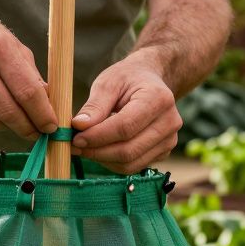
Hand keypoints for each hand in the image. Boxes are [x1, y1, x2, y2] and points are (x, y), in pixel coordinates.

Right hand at [0, 6, 56, 138]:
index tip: (51, 127)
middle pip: (8, 111)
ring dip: (5, 126)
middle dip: (28, 128)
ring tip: (10, 117)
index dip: (43, 114)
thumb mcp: (10, 44)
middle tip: (36, 133)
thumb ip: (30, 74)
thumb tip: (49, 107)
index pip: (27, 91)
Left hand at [70, 54, 181, 174]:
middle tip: (74, 146)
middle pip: (128, 150)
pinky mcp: (163, 152)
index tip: (75, 138)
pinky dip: (112, 162)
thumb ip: (94, 106)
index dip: (98, 136)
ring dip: (102, 159)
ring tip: (85, 147)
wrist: (150, 81)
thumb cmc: (128, 79)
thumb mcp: (109, 83)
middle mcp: (169, 122)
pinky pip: (134, 166)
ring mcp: (170, 140)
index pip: (125, 127)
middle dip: (97, 151)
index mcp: (158, 99)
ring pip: (130, 163)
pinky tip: (100, 149)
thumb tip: (79, 126)